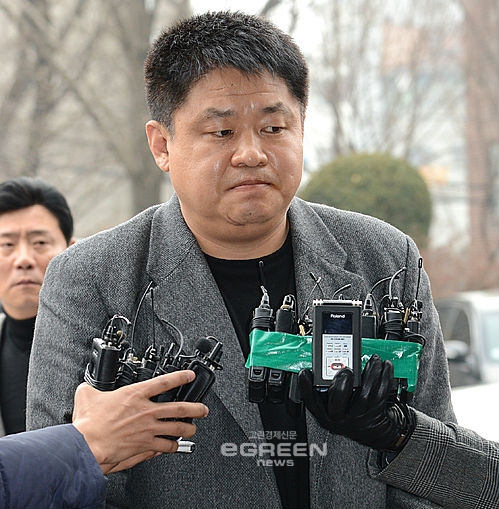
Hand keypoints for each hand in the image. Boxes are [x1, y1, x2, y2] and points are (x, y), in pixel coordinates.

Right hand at [72, 370, 208, 473]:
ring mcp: (148, 429)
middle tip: (203, 408)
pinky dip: (172, 447)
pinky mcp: (145, 445)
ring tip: (194, 429)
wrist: (87, 444)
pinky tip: (175, 446)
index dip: (180, 377)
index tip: (190, 375)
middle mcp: (146, 411)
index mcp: (135, 394)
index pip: (164, 381)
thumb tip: (87, 388)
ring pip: (176, 428)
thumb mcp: (86, 396)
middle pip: (179, 407)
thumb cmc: (89, 423)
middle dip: (195, 408)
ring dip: (188, 429)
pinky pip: (165, 446)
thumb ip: (90, 389)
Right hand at [298, 355, 414, 451]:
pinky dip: (385, 378)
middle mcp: (339, 417)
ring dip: (371, 373)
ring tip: (374, 360)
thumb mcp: (335, 406)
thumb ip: (328, 388)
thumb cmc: (354, 415)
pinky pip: (381, 394)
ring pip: (364, 393)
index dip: (305, 387)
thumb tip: (329, 362)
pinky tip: (385, 367)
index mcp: (325, 414)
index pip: (311, 400)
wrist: (377, 435)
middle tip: (346, 369)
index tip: (304, 372)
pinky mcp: (375, 414)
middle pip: (337, 397)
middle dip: (342, 380)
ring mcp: (357, 417)